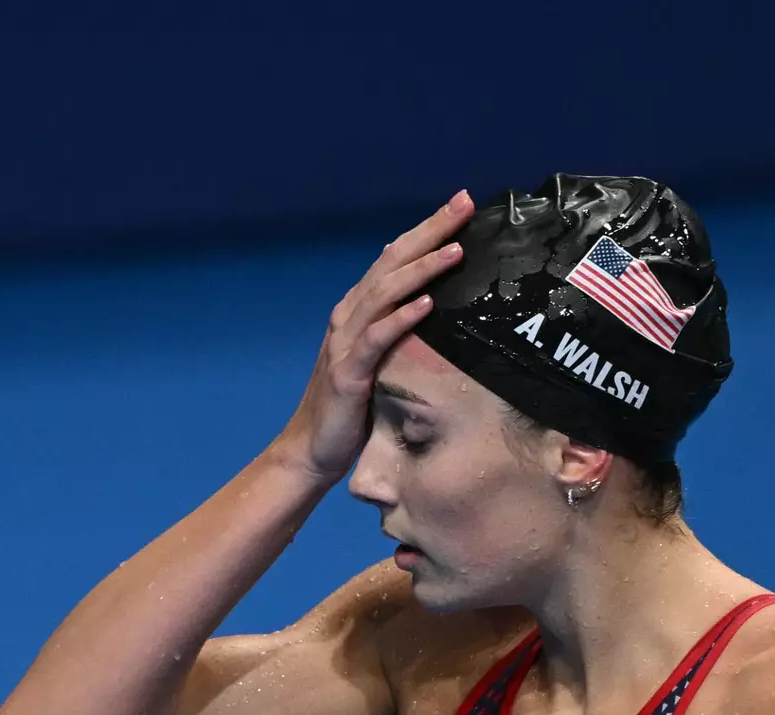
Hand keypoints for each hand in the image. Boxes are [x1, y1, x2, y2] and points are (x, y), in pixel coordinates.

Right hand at [273, 189, 474, 482]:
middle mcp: (348, 318)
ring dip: (420, 270)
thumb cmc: (353, 408)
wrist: (312, 450)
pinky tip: (426, 305)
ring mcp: (345, 343)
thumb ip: (398, 331)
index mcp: (357, 311)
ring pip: (384, 294)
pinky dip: (401, 319)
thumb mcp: (380, 360)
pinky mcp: (348, 373)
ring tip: (454, 251)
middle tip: (463, 205)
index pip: (394, 259)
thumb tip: (437, 306)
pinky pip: (377, 339)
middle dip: (429, 233)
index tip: (461, 204)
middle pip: (391, 264)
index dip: (427, 230)